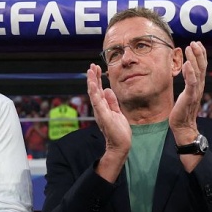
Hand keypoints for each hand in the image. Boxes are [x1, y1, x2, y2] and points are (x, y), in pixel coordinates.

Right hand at [87, 63, 130, 181]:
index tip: (96, 68)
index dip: (97, 79)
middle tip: (91, 66)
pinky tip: (93, 85)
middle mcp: (99, 109)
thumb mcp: (117, 112)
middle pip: (94, 90)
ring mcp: (100, 112)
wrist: (121, 145)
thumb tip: (108, 89)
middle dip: (93, 78)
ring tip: (90, 71)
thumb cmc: (119, 131)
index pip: (99, 90)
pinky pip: (98, 103)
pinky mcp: (104, 117)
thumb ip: (112, 101)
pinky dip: (95, 93)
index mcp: (103, 107)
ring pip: (94, 94)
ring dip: (92, 82)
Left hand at [170, 41, 206, 144]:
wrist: (183, 126)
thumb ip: (188, 80)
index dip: (201, 55)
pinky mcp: (189, 98)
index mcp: (198, 85)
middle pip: (202, 67)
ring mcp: (195, 92)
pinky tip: (187, 64)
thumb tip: (187, 68)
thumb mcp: (186, 92)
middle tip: (195, 42)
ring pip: (197, 72)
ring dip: (194, 59)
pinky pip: (191, 83)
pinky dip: (190, 73)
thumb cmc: (183, 110)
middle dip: (199, 53)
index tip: (198, 43)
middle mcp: (199, 87)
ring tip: (190, 47)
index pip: (202, 67)